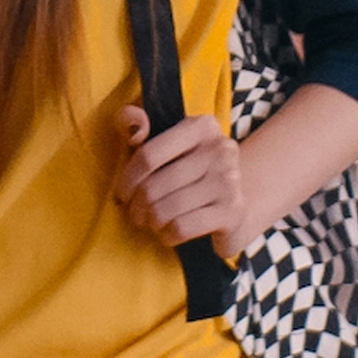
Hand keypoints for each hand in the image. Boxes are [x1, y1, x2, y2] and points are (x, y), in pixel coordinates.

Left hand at [113, 105, 247, 260]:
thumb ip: (135, 123)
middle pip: (154, 186)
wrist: (235, 200)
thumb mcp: (163, 142)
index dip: (127, 178)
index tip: (122, 193)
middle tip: (135, 214)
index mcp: (201, 127)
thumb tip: (132, 123)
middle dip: (137, 206)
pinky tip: (169, 232)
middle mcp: (219, 150)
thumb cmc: (188, 170)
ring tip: (151, 221)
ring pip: (165, 209)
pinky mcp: (232, 212)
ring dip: (151, 221)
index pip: (148, 155)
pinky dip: (168, 234)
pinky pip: (182, 227)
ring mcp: (229, 181)